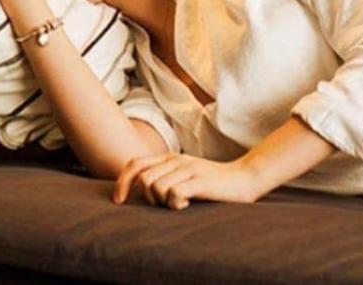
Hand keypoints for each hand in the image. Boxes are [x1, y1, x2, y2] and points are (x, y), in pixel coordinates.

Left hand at [112, 153, 259, 209]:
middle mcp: (174, 160)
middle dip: (148, 198)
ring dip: (164, 202)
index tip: (119, 201)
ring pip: (156, 187)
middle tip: (166, 205)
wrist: (243, 178)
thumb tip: (140, 190)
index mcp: (167, 158)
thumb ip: (164, 177)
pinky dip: (176, 203)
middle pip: (143, 179)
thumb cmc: (211, 183)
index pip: (134, 164)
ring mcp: (187, 169)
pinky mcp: (199, 181)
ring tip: (180, 203)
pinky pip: (174, 193)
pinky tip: (188, 204)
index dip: (122, 182)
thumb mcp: (184, 175)